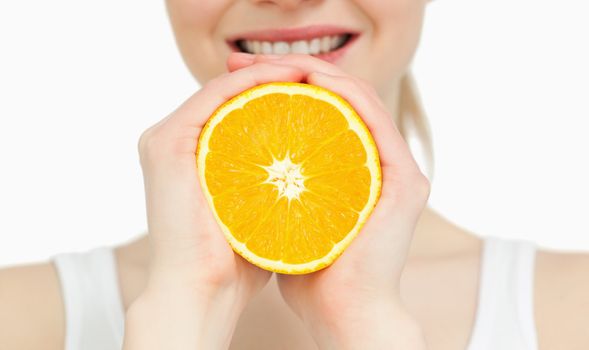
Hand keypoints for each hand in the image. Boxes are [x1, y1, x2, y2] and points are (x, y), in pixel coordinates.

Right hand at [123, 60, 306, 349]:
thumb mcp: (260, 210)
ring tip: (308, 71)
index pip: (236, 110)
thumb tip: (313, 168)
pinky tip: (288, 79)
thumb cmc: (236, 261)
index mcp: (190, 154)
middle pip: (229, 96)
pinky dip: (253, 83)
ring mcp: (165, 140)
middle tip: (312, 74)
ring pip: (224, 89)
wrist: (202, 291)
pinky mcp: (167, 143)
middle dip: (272, 79)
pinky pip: (215, 97)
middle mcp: (172, 141)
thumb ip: (273, 184)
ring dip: (268, 73)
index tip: (314, 91)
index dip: (274, 93)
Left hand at [228, 52, 429, 349]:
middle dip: (294, 74)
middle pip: (340, 101)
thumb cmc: (312, 275)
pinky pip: (376, 122)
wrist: (344, 315)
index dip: (285, 88)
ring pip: (361, 102)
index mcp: (354, 173)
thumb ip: (275, 194)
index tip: (239, 79)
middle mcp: (380, 165)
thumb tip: (239, 168)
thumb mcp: (285, 220)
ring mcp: (397, 171)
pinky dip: (347, 95)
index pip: (323, 114)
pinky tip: (316, 80)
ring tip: (277, 63)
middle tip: (247, 63)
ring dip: (320, 74)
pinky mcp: (406, 181)